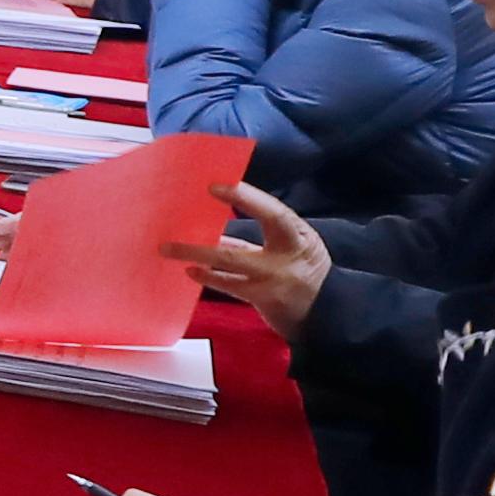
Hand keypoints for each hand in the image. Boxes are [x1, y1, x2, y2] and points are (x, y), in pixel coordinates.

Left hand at [172, 183, 327, 333]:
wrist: (326, 309)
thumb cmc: (302, 268)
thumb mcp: (293, 245)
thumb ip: (263, 234)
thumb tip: (219, 222)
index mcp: (298, 234)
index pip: (272, 211)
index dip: (245, 197)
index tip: (216, 186)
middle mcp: (288, 253)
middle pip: (252, 233)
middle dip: (223, 216)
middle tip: (188, 212)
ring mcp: (275, 278)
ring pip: (230, 261)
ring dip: (196, 253)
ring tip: (168, 248)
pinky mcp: (264, 298)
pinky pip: (230, 284)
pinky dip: (209, 276)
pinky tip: (190, 270)